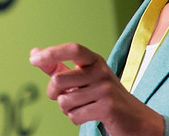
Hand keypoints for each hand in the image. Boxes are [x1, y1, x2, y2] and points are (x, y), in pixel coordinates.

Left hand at [29, 43, 163, 135]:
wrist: (134, 117)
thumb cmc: (104, 95)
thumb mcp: (84, 77)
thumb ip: (59, 66)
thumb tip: (34, 53)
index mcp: (95, 60)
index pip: (73, 49)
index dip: (53, 52)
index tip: (34, 58)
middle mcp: (101, 70)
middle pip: (59, 80)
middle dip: (54, 94)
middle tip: (65, 96)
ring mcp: (105, 88)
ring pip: (64, 101)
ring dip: (67, 109)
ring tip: (83, 105)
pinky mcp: (107, 107)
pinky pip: (74, 116)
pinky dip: (76, 118)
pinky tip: (89, 114)